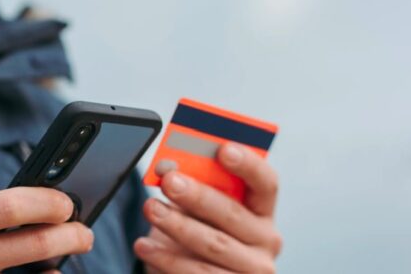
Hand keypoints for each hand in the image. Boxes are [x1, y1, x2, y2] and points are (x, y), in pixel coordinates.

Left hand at [134, 143, 280, 272]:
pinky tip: (145, 245)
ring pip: (213, 244)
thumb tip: (168, 165)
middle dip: (198, 195)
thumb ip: (194, 185)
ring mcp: (250, 270)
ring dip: (178, 225)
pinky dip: (166, 258)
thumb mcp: (201, 206)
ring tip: (151, 209)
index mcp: (263, 210)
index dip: (248, 164)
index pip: (266, 182)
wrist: (191, 272)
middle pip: (233, 214)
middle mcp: (265, 241)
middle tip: (169, 181)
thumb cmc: (199, 228)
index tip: (223, 148)